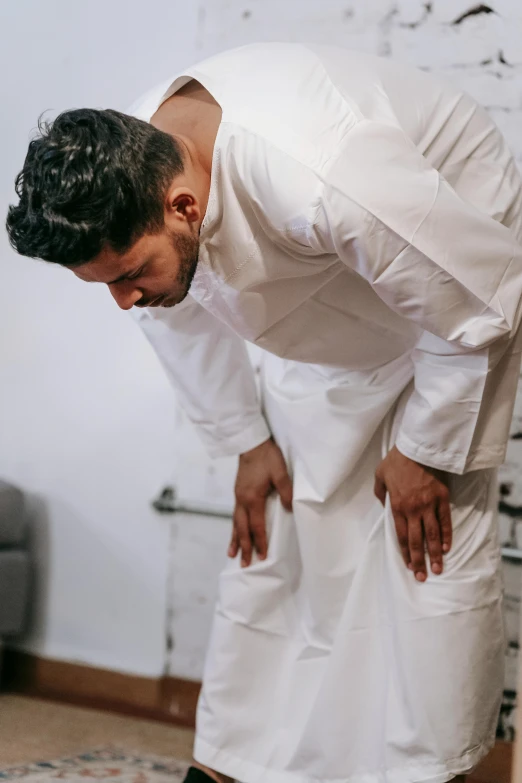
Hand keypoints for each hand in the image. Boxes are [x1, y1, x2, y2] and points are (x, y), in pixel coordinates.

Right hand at [228, 438, 292, 566]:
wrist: (251, 442)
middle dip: (243, 547)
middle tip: (244, 565)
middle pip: (242, 529)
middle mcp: (242, 500)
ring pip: (235, 523)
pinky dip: (235, 527)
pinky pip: (235, 515)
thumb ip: (286, 491)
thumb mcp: (280, 473)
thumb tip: (289, 510)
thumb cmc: (267, 456)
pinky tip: (236, 531)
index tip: (262, 557)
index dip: (260, 542)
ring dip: (235, 539)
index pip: (257, 526)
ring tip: (231, 554)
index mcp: (252, 498)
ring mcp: (238, 496)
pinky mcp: (238, 492)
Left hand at [374, 446, 451, 581]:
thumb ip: (380, 494)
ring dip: (434, 554)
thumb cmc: (397, 461)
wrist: (417, 448)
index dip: (405, 553)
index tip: (408, 566)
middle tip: (422, 577)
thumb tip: (384, 506)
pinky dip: (446, 535)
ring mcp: (429, 505)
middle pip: (417, 540)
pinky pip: (445, 521)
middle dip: (419, 561)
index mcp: (397, 506)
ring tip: (437, 569)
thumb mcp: (380, 476)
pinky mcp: (442, 498)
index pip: (401, 536)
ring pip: (432, 535)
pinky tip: (446, 548)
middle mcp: (413, 510)